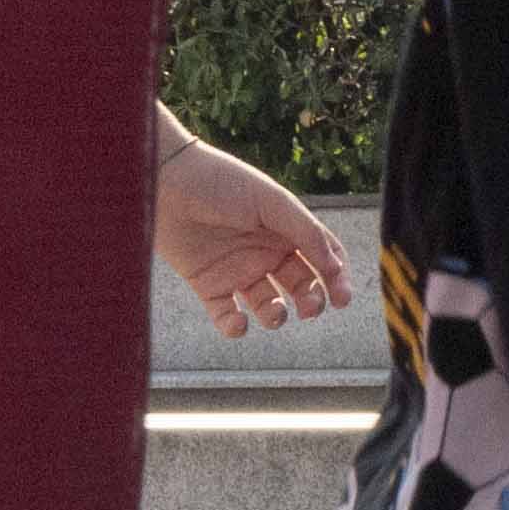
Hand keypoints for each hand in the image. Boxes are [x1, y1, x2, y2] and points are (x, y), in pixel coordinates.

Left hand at [151, 124, 347, 337]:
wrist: (166, 183)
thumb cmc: (221, 182)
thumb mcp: (271, 201)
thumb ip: (305, 231)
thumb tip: (335, 266)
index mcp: (284, 228)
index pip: (321, 256)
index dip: (336, 277)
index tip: (342, 298)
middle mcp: (265, 251)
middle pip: (300, 284)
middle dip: (311, 300)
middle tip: (310, 308)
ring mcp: (237, 269)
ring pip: (268, 304)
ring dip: (276, 315)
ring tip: (274, 313)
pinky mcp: (208, 285)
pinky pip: (227, 315)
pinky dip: (235, 327)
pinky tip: (239, 323)